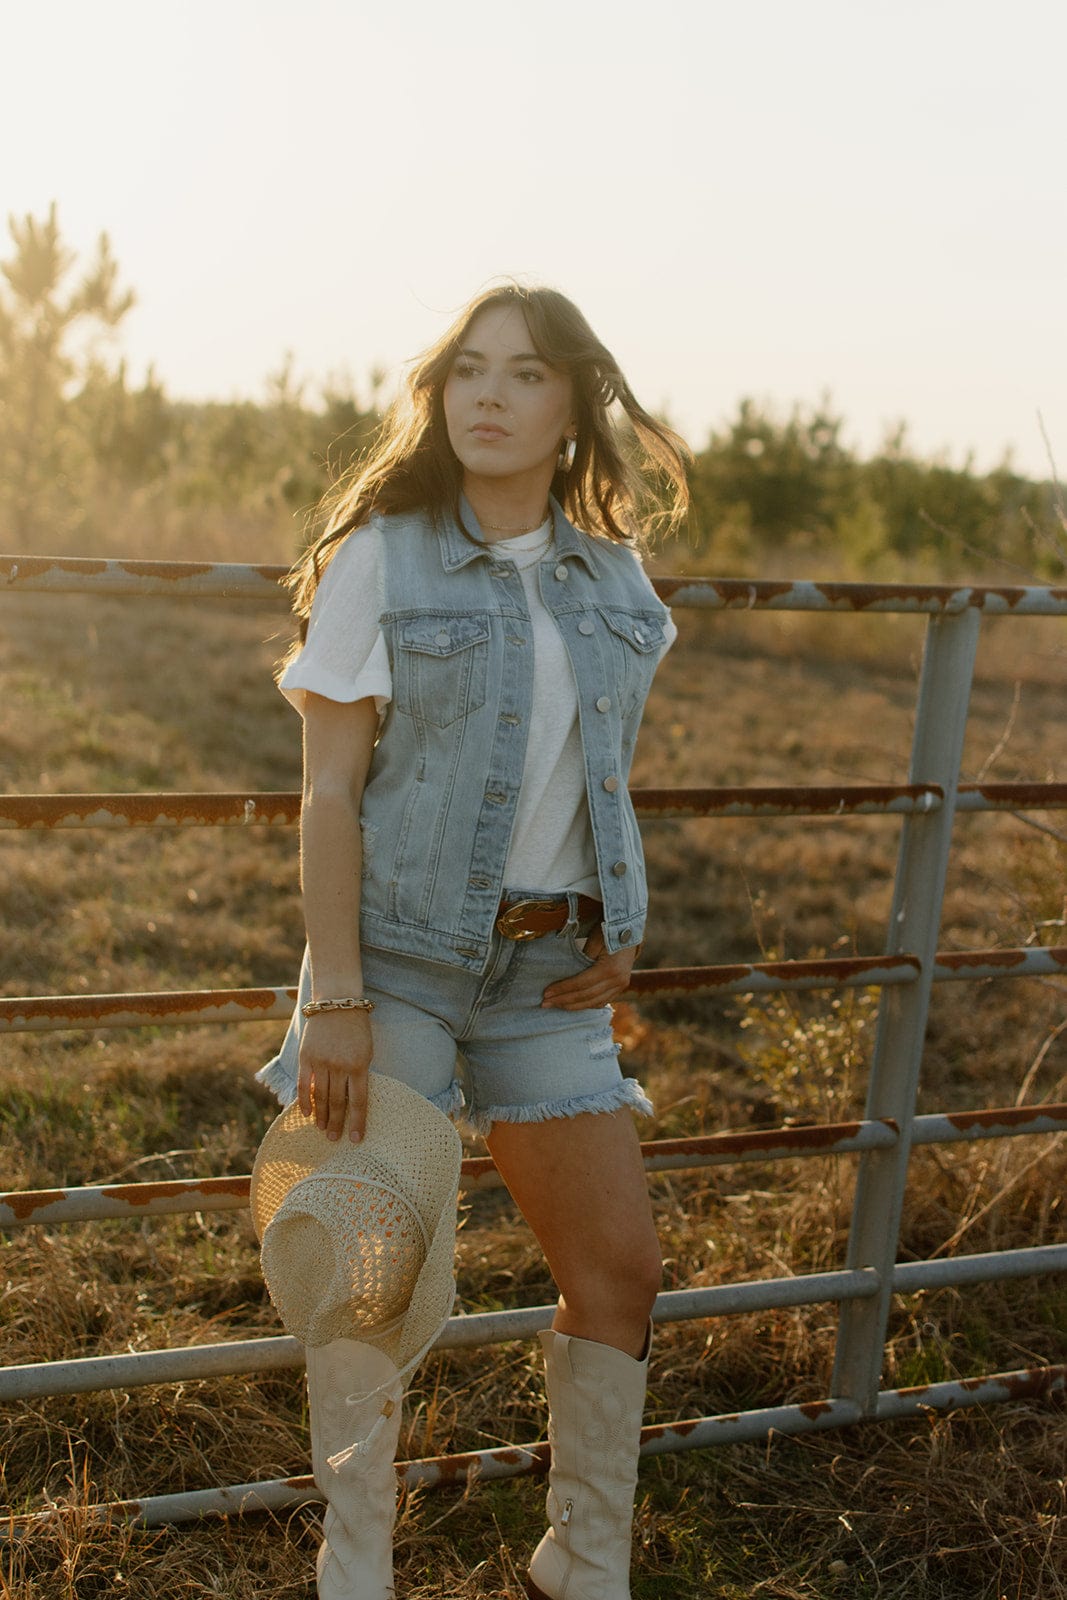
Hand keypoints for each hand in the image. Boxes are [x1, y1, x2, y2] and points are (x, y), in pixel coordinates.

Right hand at [296, 1009, 373, 1142]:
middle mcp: (340, 1066)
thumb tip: (352, 1102)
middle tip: (334, 1138)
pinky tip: (307, 1114)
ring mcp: (321, 1062)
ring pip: (321, 1097)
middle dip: (337, 1123)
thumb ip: (360, 1075)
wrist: (337, 1004)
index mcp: (359, 1065)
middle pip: (338, 1103)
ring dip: (322, 1116)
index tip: (355, 1140)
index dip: (357, 1122)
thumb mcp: (366, 1051)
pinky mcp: (306, 1057)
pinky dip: (305, 1101)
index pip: (359, 1101)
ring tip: (323, 1129)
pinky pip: (304, 1085)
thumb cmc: (357, 1029)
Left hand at [541, 926, 638, 1010]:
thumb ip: (581, 958)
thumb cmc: (608, 930)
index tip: (546, 993)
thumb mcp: (593, 940)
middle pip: (586, 996)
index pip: (581, 984)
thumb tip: (565, 974)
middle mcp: (618, 981)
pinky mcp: (621, 987)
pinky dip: (586, 1004)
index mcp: (610, 969)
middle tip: (545, 1004)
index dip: (563, 989)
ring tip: (556, 1005)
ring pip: (594, 1003)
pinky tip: (573, 1004)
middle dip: (564, 1000)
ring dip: (573, 1006)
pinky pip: (602, 1001)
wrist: (630, 929)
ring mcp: (621, 985)